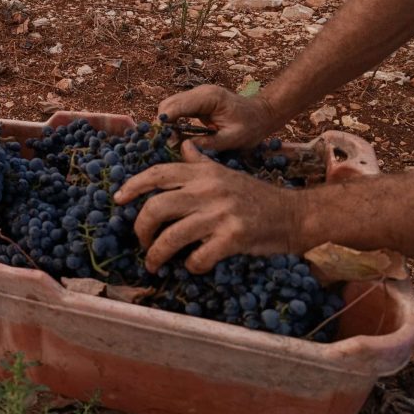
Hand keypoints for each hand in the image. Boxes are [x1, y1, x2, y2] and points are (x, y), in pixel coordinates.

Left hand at [114, 141, 299, 273]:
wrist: (295, 214)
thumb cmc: (256, 196)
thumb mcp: (226, 173)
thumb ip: (200, 162)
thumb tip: (182, 146)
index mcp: (203, 173)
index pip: (158, 173)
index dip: (133, 185)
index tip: (118, 199)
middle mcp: (208, 190)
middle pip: (157, 207)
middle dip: (140, 228)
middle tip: (140, 242)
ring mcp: (221, 213)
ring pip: (172, 236)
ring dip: (157, 254)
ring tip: (153, 264)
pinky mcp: (233, 237)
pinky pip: (199, 257)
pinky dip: (191, 266)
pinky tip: (193, 267)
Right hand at [159, 85, 280, 150]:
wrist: (262, 115)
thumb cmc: (251, 127)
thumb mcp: (231, 139)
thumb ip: (207, 143)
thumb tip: (180, 147)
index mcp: (208, 98)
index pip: (175, 106)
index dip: (164, 123)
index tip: (161, 141)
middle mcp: (199, 92)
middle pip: (167, 105)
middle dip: (162, 125)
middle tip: (164, 145)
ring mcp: (197, 96)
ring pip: (169, 107)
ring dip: (166, 125)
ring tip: (170, 143)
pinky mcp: (196, 103)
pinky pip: (177, 111)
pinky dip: (173, 123)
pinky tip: (177, 137)